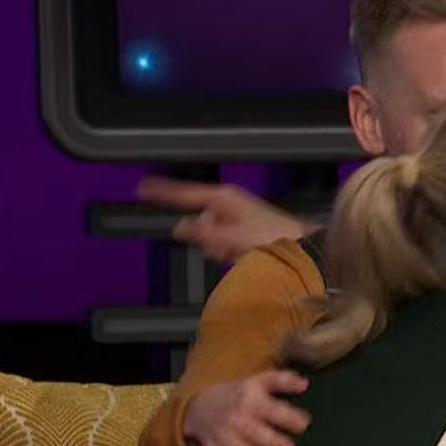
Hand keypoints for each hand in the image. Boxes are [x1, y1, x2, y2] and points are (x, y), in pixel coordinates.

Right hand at [139, 176, 314, 264]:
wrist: (303, 250)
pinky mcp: (245, 230)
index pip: (183, 192)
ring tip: (235, 253)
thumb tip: (180, 228)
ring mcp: (237, 217)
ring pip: (210, 234)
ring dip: (216, 247)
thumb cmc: (275, 238)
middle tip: (219, 248)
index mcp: (223, 198)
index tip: (142, 188)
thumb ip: (202, 232)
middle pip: (198, 220)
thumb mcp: (230, 236)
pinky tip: (240, 256)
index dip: (162, 192)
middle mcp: (229, 204)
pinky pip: (224, 242)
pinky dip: (227, 250)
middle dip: (203, 236)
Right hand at [183, 371, 311, 445]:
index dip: (287, 416)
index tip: (304, 424)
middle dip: (271, 440)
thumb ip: (283, 381)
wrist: (199, 404)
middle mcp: (235, 417)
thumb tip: (305, 384)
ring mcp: (222, 434)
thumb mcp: (259, 381)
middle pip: (253, 430)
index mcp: (249, 398)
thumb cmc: (239, 394)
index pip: (270, 408)